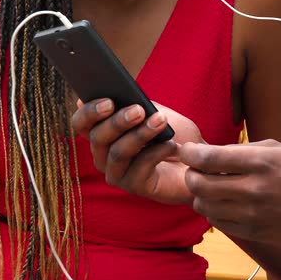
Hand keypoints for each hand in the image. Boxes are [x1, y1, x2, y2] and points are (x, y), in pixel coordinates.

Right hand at [71, 98, 203, 204]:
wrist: (199, 161)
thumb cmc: (174, 135)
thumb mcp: (155, 112)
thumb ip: (135, 103)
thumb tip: (113, 92)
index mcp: (103, 134)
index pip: (81, 123)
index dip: (89, 112)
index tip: (109, 101)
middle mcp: (103, 155)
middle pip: (97, 138)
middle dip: (118, 122)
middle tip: (139, 110)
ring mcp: (116, 173)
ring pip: (117, 152)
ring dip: (140, 134)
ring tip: (161, 121)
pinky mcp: (133, 187)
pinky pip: (139, 167)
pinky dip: (157, 152)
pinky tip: (173, 146)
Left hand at [179, 140, 280, 244]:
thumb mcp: (275, 149)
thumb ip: (239, 149)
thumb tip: (206, 151)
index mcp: (259, 161)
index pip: (207, 158)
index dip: (189, 153)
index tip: (187, 151)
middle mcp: (252, 188)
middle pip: (198, 184)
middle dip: (190, 174)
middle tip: (196, 170)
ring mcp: (251, 213)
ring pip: (203, 206)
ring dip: (199, 195)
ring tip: (209, 187)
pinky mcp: (252, 232)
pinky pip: (217, 222)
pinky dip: (213, 211)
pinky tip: (223, 202)